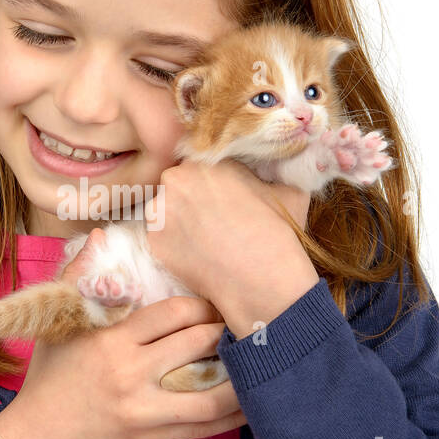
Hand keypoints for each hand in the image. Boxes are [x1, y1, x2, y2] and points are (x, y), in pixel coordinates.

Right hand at [0, 229, 246, 438]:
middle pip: (198, 344)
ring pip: (211, 391)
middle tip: (245, 321)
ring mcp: (146, 409)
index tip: (216, 298)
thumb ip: (77, 277)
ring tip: (259, 359)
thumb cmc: (48, 379)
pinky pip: (204, 427)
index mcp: (111, 340)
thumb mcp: (56, 326)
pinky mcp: (154, 438)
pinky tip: (252, 403)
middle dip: (226, 329)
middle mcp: (132, 373)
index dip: (203, 303)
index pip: (172, 312)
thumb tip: (100, 235)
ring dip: (241, 375)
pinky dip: (233, 416)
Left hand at [145, 161, 318, 334]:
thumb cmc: (275, 232)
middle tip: (210, 218)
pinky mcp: (153, 240)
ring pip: (165, 210)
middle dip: (189, 198)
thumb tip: (268, 174)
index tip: (220, 197)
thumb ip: (266, 175)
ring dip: (178, 220)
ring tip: (203, 239)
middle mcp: (176, 179)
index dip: (210, 182)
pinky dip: (174, 245)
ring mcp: (160, 210)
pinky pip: (161, 237)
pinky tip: (195, 255)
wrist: (259, 278)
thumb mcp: (285, 189)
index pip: (200, 164)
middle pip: (177, 184)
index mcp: (205, 160)